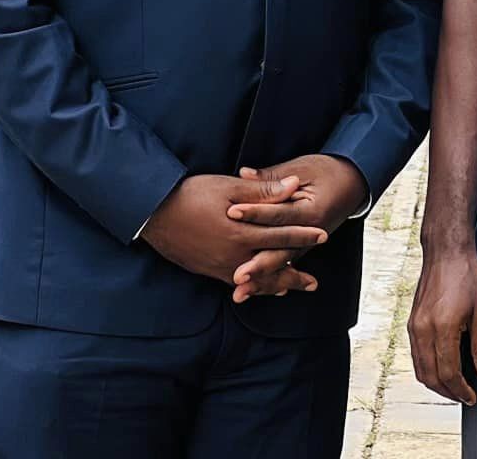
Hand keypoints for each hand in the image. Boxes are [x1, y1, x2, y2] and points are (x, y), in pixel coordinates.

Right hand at [139, 174, 328, 283]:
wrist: (153, 213)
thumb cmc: (191, 194)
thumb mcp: (230, 187)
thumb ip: (264, 191)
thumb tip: (294, 186)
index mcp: (241, 232)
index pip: (280, 234)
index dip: (303, 235)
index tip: (323, 235)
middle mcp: (232, 255)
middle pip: (271, 266)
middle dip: (294, 272)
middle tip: (314, 283)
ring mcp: (219, 266)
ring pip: (255, 281)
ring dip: (276, 284)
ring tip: (293, 289)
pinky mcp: (208, 270)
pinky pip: (237, 283)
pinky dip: (254, 287)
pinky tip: (263, 288)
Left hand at [227, 154, 369, 302]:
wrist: (352, 182)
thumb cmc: (325, 171)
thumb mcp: (301, 169)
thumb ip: (272, 177)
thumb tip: (244, 174)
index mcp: (312, 210)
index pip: (279, 213)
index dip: (255, 212)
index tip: (231, 212)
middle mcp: (312, 232)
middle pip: (281, 250)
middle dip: (258, 264)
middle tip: (237, 275)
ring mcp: (308, 243)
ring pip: (281, 265)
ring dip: (261, 280)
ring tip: (240, 292)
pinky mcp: (302, 248)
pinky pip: (284, 267)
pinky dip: (269, 282)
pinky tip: (252, 292)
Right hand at [408, 242, 476, 405]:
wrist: (446, 252)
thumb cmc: (468, 276)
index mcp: (441, 328)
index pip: (448, 373)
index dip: (461, 390)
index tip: (474, 398)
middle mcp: (422, 330)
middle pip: (430, 376)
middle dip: (448, 392)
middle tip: (466, 397)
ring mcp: (414, 326)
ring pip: (420, 369)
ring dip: (437, 383)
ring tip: (456, 387)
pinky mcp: (412, 323)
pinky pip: (417, 356)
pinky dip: (429, 369)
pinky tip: (444, 368)